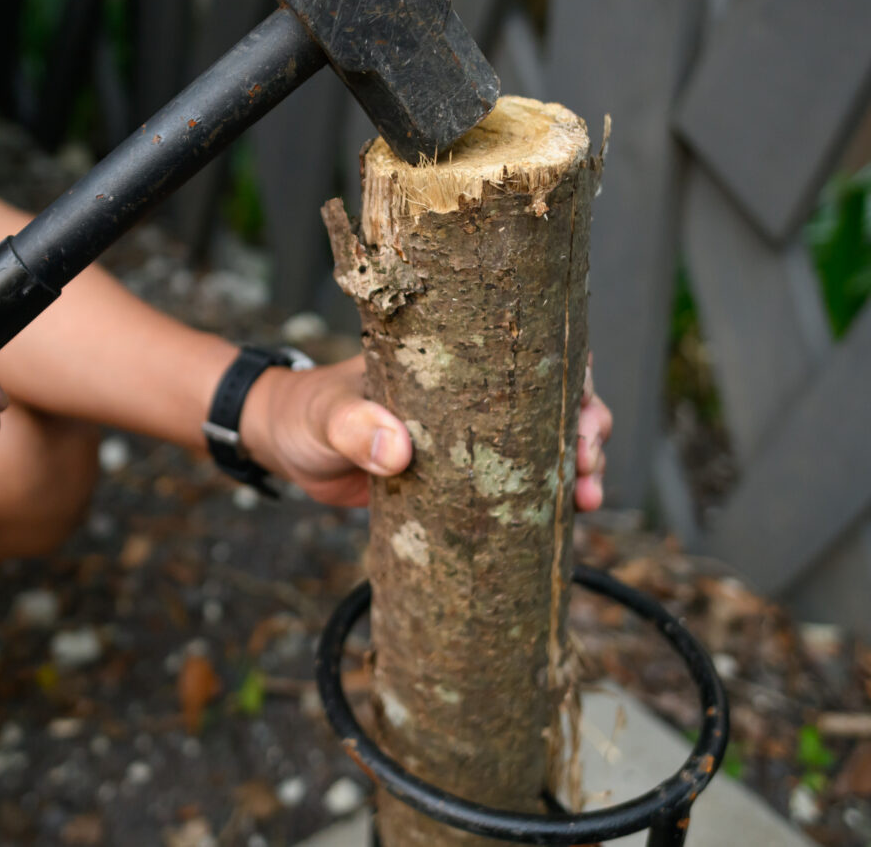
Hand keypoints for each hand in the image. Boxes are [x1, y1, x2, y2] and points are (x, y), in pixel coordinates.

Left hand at [240, 354, 613, 510]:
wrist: (281, 445)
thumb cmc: (303, 413)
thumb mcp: (325, 416)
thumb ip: (353, 427)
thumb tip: (397, 450)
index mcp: (452, 359)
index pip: (529, 349)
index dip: (571, 375)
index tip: (583, 409)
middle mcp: (473, 393)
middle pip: (554, 399)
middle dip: (588, 427)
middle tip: (588, 462)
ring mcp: (471, 436)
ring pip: (544, 444)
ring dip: (579, 467)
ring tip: (588, 498)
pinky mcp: (460, 480)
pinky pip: (513, 486)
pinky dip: (545, 501)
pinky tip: (567, 521)